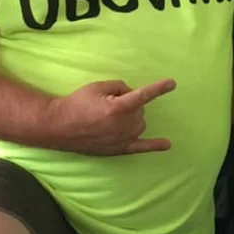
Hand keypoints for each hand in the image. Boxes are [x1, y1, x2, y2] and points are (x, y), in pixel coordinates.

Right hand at [48, 78, 176, 154]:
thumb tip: (132, 94)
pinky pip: (141, 148)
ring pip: (140, 123)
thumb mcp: (97, 87)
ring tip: (110, 117)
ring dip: (132, 117)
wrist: (60, 126)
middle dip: (129, 103)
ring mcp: (123, 139)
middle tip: (107, 103)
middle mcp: (124, 125)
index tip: (172, 83)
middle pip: (140, 109)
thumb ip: (119, 86)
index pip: (143, 95)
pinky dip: (155, 146)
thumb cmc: (77, 103)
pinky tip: (167, 144)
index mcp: (118, 108)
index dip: (158, 88)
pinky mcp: (119, 149)